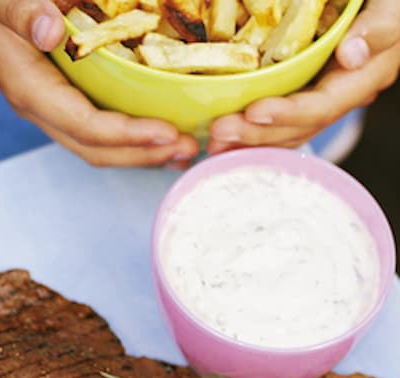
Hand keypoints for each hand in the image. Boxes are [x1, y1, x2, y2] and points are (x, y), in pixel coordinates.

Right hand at [0, 0, 198, 166]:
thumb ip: (18, 10)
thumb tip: (52, 29)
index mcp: (30, 91)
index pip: (86, 127)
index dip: (128, 136)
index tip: (170, 133)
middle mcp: (43, 110)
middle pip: (98, 150)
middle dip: (144, 155)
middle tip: (190, 150)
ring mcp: (53, 109)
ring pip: (101, 146)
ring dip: (143, 153)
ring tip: (184, 151)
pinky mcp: (63, 100)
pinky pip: (100, 129)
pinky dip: (132, 137)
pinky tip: (160, 133)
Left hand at [208, 0, 399, 154]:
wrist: (373, 6)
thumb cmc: (384, 3)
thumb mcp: (391, 5)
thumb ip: (381, 26)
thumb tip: (351, 55)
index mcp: (363, 79)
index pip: (322, 106)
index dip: (288, 113)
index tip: (253, 112)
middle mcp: (341, 98)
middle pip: (297, 128)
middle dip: (256, 134)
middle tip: (218, 133)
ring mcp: (322, 101)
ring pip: (285, 132)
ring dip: (248, 141)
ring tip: (214, 144)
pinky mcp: (305, 97)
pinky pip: (279, 123)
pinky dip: (253, 133)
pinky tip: (227, 140)